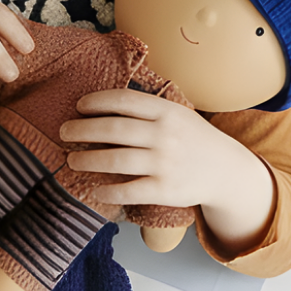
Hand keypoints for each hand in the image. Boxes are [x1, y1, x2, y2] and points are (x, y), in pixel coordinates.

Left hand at [60, 90, 273, 252]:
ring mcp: (164, 164)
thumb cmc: (194, 139)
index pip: (123, 100)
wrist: (226, 171)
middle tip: (64, 132)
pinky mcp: (164, 190)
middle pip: (113, 129)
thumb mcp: (178, 114)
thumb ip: (147, 108)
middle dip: (82, 130)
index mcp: (167, 111)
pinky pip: (128, 191)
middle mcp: (165, 135)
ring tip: (72, 160)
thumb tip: (102, 102)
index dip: (96, 102)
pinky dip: (106, 190)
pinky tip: (94, 189)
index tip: (79, 106)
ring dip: (87, 160)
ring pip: (116, 160)